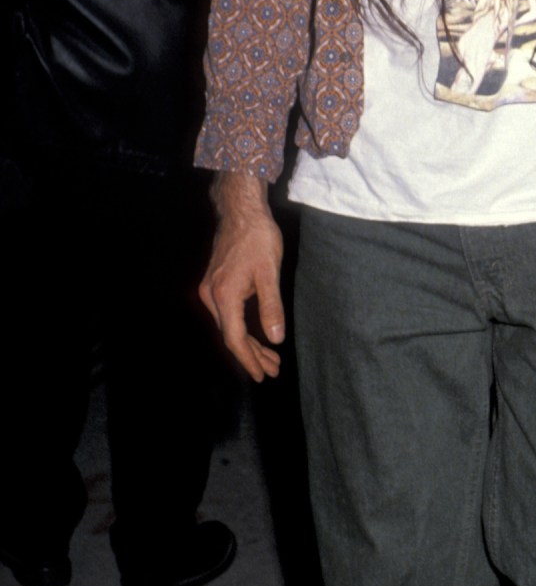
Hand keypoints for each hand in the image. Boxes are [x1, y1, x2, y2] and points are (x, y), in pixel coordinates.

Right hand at [199, 173, 285, 380]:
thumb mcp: (270, 272)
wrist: (240, 210)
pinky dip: (243, 328)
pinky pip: (228, 314)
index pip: (235, 339)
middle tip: (273, 370)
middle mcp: (211, 296)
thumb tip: (275, 339)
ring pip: (229, 326)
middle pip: (231, 336)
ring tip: (270, 359)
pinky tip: (257, 335)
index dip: (249, 360)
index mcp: (224, 295)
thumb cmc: (257, 238)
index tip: (263, 375)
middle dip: (252, 355)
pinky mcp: (215, 284)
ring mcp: (210, 290)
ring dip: (249, 343)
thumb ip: (271, 307)